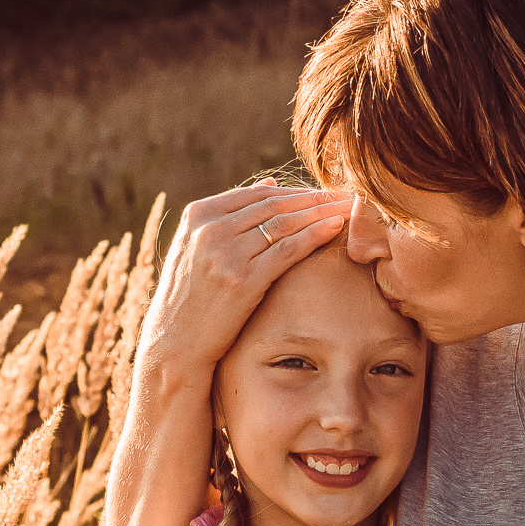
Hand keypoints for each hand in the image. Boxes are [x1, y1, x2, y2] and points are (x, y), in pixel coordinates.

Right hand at [137, 181, 352, 382]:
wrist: (175, 342)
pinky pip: (287, 249)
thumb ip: (231, 216)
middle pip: (274, 205)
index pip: (257, 194)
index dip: (295, 191)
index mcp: (198, 215)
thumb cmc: (191, 298)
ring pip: (284, 223)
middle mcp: (210, 229)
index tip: (322, 193)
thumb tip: (271, 183)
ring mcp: (226, 254)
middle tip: (345, 196)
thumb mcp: (198, 249)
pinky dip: (314, 235)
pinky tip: (336, 228)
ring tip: (349, 209)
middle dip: (314, 198)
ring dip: (321, 213)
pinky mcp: (242, 280)